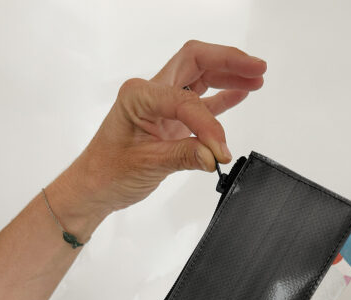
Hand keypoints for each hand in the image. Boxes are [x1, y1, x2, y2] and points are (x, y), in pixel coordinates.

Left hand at [70, 39, 266, 215]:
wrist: (94, 187)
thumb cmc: (107, 172)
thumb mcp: (147, 165)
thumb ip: (184, 156)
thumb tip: (215, 154)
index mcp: (139, 95)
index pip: (185, 99)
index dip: (208, 124)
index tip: (220, 149)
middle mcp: (150, 93)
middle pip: (195, 61)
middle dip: (228, 62)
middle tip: (256, 68)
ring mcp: (161, 105)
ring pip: (199, 77)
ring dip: (228, 76)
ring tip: (256, 78)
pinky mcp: (169, 121)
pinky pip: (199, 101)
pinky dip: (220, 97)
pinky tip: (240, 93)